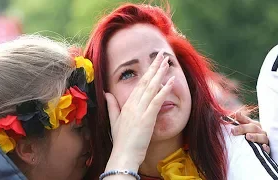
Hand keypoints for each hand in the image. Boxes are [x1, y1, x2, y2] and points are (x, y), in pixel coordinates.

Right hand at [104, 51, 173, 171]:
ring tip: (167, 62)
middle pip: (145, 81)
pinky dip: (164, 90)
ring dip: (160, 73)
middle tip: (162, 55)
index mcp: (127, 104)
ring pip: (151, 87)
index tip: (154, 63)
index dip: (148, 72)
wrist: (123, 154)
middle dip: (154, 67)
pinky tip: (171, 81)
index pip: (139, 84)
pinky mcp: (147, 118)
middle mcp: (133, 104)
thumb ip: (112, 106)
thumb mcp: (114, 121)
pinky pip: (157, 100)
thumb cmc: (121, 140)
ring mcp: (140, 110)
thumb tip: (107, 93)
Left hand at [231, 112, 269, 153]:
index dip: (242, 117)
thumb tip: (236, 113)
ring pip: (262, 137)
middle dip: (243, 128)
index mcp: (253, 126)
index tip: (236, 114)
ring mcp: (264, 141)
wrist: (255, 154)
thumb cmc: (246, 141)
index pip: (247, 120)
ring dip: (255, 136)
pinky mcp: (267, 151)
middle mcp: (260, 132)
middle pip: (254, 127)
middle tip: (233, 131)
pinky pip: (268, 149)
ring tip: (247, 136)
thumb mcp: (241, 132)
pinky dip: (265, 148)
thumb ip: (239, 123)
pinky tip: (262, 147)